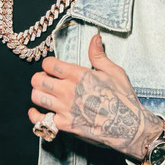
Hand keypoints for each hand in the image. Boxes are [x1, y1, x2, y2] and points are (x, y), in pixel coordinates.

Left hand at [29, 34, 162, 159]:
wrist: (128, 127)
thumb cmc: (123, 99)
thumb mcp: (114, 72)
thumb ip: (99, 55)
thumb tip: (94, 37)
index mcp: (78, 75)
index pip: (49, 64)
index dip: (48, 65)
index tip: (52, 68)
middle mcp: (68, 91)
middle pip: (38, 80)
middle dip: (40, 78)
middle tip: (47, 81)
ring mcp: (64, 109)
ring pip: (37, 97)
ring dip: (38, 94)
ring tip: (45, 95)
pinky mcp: (64, 125)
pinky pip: (40, 120)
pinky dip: (35, 116)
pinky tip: (38, 112)